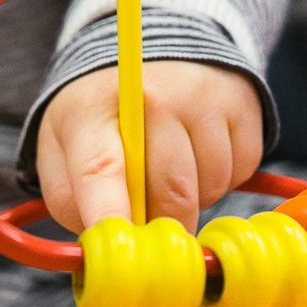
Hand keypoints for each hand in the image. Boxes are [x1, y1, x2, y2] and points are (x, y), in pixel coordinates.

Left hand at [34, 61, 261, 231]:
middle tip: (149, 228)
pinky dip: (220, 180)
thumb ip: (70, 200)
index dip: (111, 215)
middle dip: (161, 228)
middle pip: (169, 192)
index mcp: (91, 110)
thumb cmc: (103, 117)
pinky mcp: (242, 105)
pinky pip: (239, 172)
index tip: (120, 250)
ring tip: (168, 172)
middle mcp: (150, 96)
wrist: (154, 56)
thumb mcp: (64, 148)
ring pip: (209, 188)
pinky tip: (198, 156)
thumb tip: (103, 244)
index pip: (100, 169)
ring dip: (192, 201)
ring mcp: (202, 96)